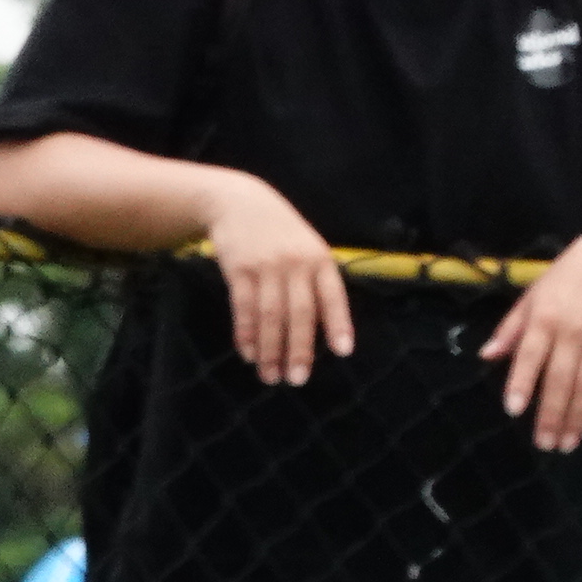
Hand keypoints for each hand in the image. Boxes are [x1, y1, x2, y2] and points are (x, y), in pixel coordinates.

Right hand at [200, 174, 352, 385]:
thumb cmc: (282, 233)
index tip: (343, 352)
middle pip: (300, 313)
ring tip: (271, 376)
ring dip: (270, 350)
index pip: (334, 297)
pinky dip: (246, 334)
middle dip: (299, 349)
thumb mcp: (309, 247)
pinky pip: (244, 308)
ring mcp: (266, 266)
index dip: (338, 324)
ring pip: (270, 316)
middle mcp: (296, 264)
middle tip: (298, 379)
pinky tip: (249, 353)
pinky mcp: (239, 269)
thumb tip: (326, 327)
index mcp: (321, 260)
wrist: (239, 202)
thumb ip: (318, 281)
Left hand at [480, 232, 581, 451]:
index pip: (531, 356)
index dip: (522, 383)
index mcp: (545, 318)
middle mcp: (572, 333)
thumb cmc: (564, 278)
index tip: (513, 410)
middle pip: (561, 380)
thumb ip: (510, 328)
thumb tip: (486, 356)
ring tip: (568, 443)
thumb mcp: (531, 296)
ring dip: (577, 417)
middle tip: (545, 444)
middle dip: (553, 414)